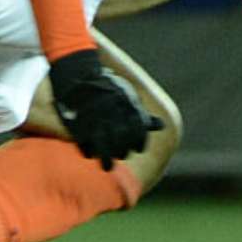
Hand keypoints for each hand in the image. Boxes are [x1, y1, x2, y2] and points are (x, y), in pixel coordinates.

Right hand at [49, 50, 163, 169]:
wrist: (79, 76)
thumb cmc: (107, 89)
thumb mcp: (127, 97)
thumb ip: (143, 115)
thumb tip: (162, 126)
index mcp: (128, 110)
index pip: (138, 136)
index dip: (139, 144)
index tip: (137, 148)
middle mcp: (114, 119)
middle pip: (122, 147)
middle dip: (121, 152)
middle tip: (119, 153)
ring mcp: (96, 124)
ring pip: (105, 153)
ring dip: (106, 161)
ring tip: (107, 166)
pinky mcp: (79, 129)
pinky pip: (86, 148)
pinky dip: (89, 152)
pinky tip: (90, 151)